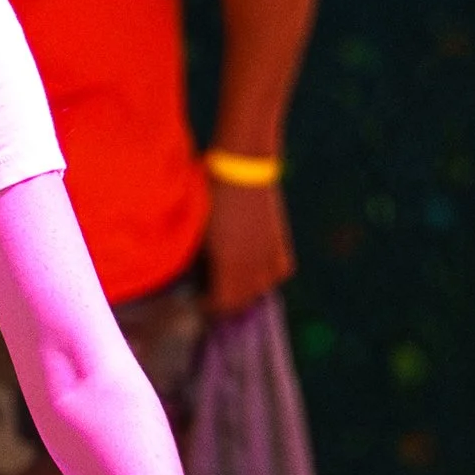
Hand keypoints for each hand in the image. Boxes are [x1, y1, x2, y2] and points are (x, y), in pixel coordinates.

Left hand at [203, 176, 294, 318]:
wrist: (242, 168)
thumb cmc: (208, 198)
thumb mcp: (196, 235)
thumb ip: (198, 264)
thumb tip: (195, 282)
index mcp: (230, 268)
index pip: (221, 305)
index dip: (205, 306)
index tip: (194, 299)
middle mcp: (254, 268)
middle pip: (241, 302)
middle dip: (224, 300)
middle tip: (208, 291)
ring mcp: (270, 256)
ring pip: (260, 289)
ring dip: (245, 290)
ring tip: (229, 281)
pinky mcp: (281, 243)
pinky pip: (278, 272)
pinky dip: (266, 275)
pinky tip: (253, 268)